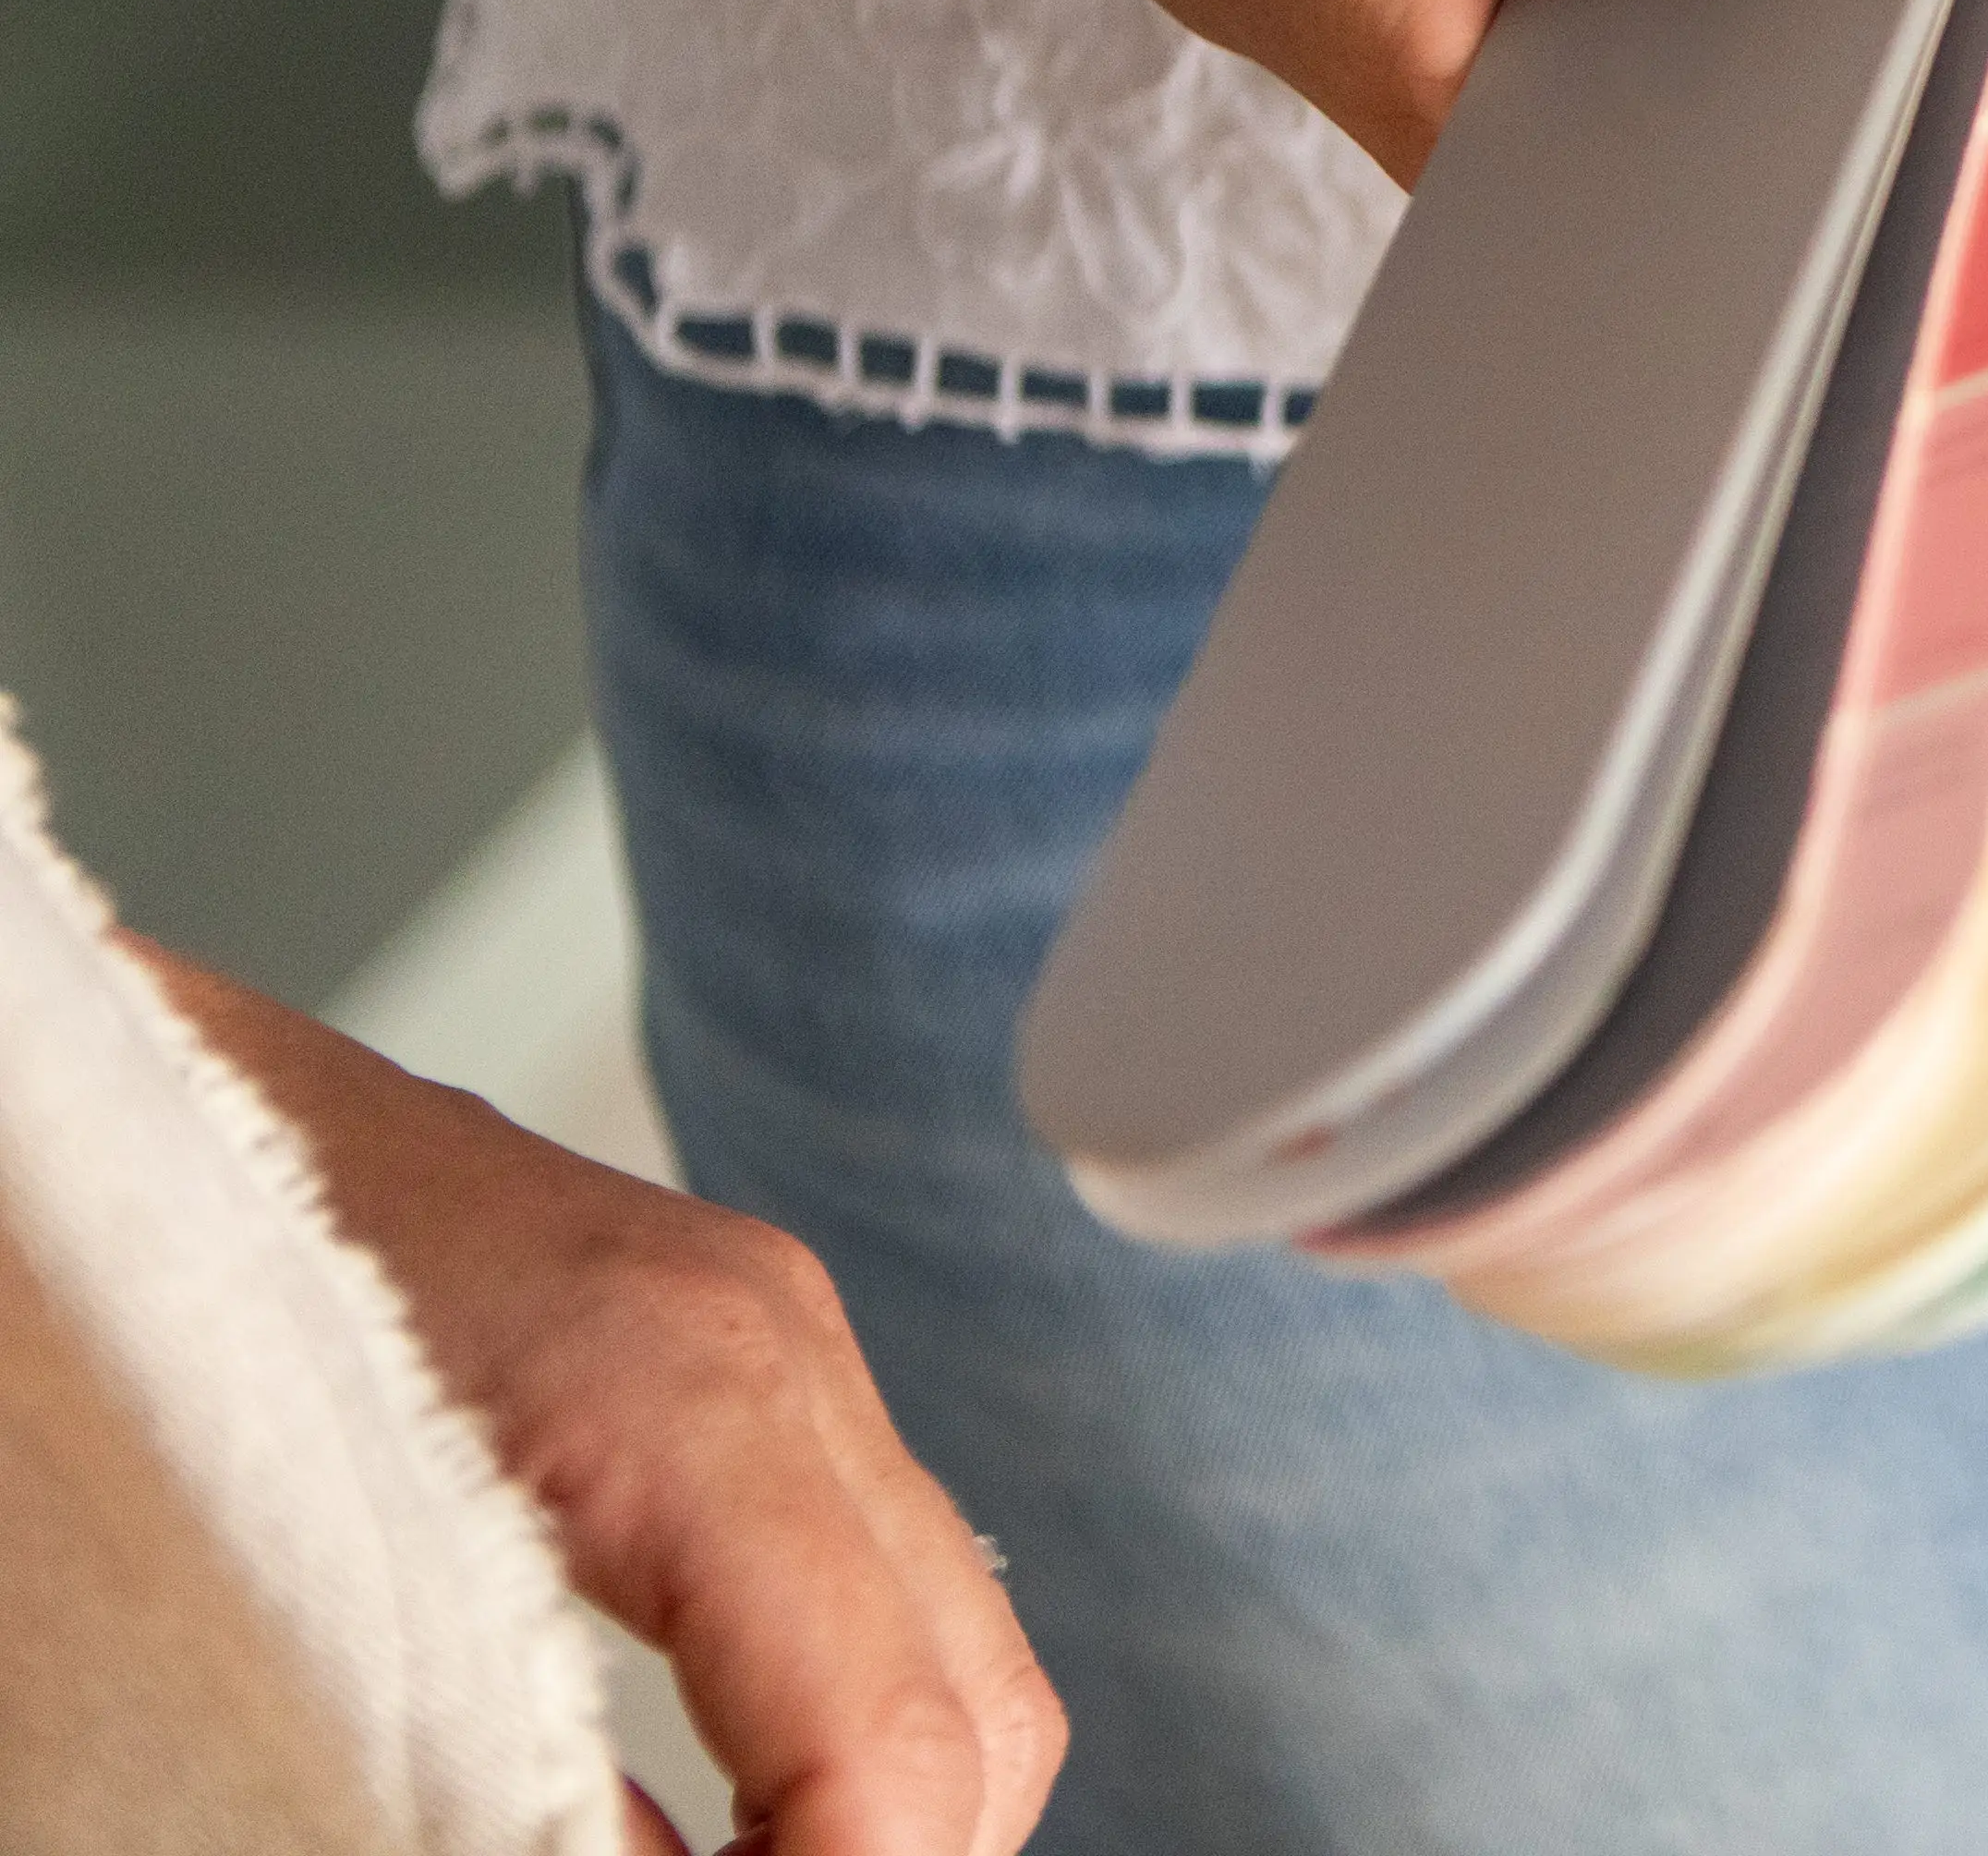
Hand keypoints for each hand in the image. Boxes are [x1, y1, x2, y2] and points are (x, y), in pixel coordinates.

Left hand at [140, 955, 1055, 1855]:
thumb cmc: (150, 1322)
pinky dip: (825, 1726)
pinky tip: (691, 1815)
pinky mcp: (735, 1354)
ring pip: (958, 1645)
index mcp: (684, 1406)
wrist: (119, 1094)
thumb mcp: (324, 1588)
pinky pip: (870, 1574)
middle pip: (979, 1712)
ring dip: (867, 1809)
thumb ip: (500, 1765)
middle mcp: (777, 1352)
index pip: (888, 1738)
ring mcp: (777, 1338)